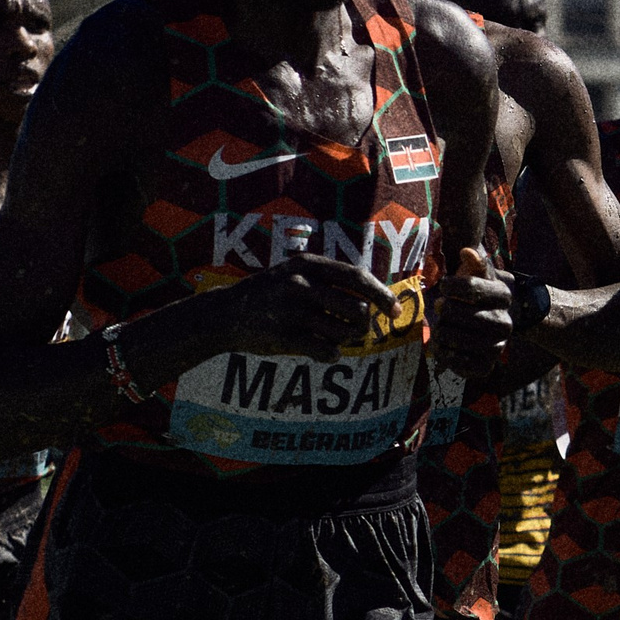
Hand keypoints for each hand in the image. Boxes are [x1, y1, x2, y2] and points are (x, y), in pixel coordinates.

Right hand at [203, 254, 404, 361]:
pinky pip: (328, 351)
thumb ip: (332, 279)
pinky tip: (319, 349)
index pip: (357, 277)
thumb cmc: (271, 294)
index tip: (395, 311)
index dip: (382, 294)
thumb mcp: (296, 273)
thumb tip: (379, 298)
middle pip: (358, 309)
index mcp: (308, 265)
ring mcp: (291, 310)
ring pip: (345, 331)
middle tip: (351, 328)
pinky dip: (331, 354)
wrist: (223, 315)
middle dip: (362, 323)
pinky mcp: (284, 337)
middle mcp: (300, 284)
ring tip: (329, 335)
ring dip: (345, 338)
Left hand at [433, 247, 514, 379]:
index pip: (469, 287)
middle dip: (442, 309)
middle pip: (455, 313)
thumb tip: (467, 252)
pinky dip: (445, 355)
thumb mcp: (481, 274)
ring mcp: (497, 346)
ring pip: (452, 338)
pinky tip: (444, 345)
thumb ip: (475, 262)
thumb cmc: (481, 292)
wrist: (497, 319)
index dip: (450, 285)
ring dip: (440, 331)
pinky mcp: (487, 365)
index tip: (445, 285)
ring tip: (442, 326)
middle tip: (442, 307)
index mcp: (503, 297)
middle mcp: (504, 323)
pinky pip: (460, 364)